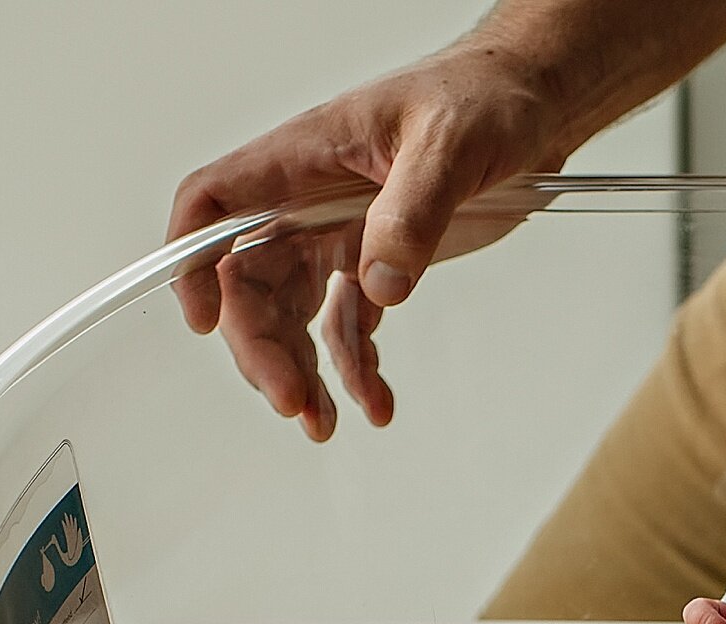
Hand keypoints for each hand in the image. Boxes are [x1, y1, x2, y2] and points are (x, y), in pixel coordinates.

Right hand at [166, 38, 571, 441]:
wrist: (531, 105)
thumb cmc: (484, 97)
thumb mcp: (450, 143)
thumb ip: (413, 212)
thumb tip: (381, 284)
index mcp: (305, 157)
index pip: (216, 204)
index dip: (194, 260)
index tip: (204, 320)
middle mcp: (309, 199)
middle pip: (251, 281)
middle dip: (261, 347)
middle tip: (293, 402)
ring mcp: (340, 233)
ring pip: (293, 314)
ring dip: (301, 371)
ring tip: (323, 423)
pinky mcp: (377, 261)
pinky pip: (348, 325)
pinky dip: (356, 369)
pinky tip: (376, 404)